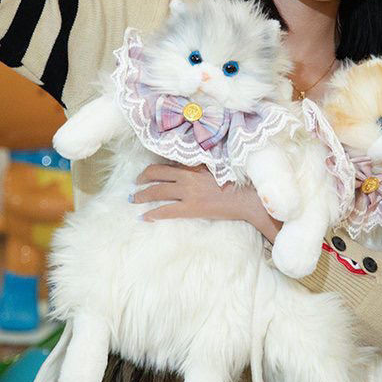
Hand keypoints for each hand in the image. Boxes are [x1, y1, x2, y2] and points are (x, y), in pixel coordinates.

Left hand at [131, 163, 282, 242]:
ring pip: (157, 191)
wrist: (247, 197)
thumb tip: (184, 168)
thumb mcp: (215, 167)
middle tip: (135, 185)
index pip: (167, 163)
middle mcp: (187, 176)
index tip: (146, 173)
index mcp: (194, 165)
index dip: (152, 168)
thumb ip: (199, 167)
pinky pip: (166, 211)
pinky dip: (152, 214)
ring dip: (142, 195)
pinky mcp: (191, 208)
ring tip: (134, 199)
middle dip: (142, 179)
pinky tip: (144, 217)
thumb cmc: (235, 182)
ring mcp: (188, 192)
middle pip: (156, 174)